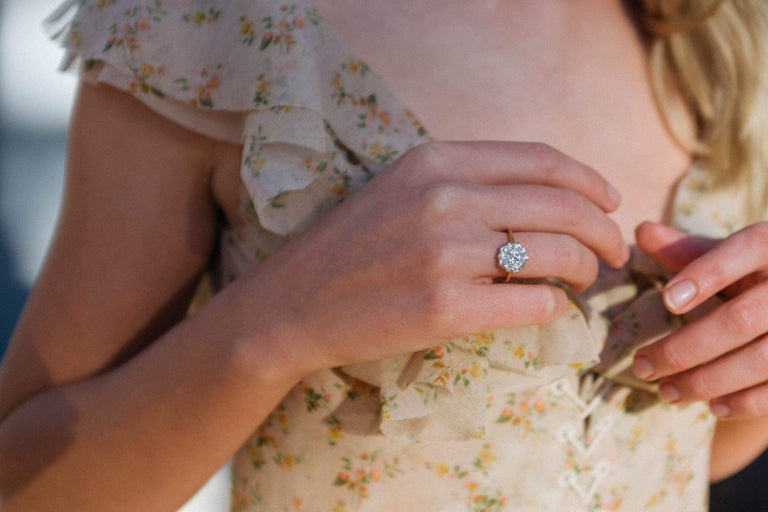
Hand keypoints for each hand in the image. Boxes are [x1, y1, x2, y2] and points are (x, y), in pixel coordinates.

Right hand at [250, 141, 627, 374]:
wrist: (294, 303)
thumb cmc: (351, 248)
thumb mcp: (402, 188)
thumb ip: (467, 180)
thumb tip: (548, 196)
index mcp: (436, 160)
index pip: (542, 160)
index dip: (590, 181)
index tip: (610, 202)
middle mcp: (445, 198)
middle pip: (563, 206)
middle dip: (605, 231)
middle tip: (614, 252)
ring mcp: (446, 254)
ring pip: (559, 253)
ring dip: (587, 269)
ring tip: (586, 280)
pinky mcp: (446, 308)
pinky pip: (536, 301)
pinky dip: (558, 305)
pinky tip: (551, 307)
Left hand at [633, 221, 767, 419]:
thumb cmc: (757, 274)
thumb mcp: (730, 257)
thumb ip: (687, 250)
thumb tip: (641, 231)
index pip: (744, 250)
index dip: (706, 274)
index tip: (667, 301)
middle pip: (740, 319)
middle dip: (684, 348)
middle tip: (641, 366)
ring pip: (760, 359)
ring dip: (706, 381)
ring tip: (665, 391)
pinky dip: (746, 402)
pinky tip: (713, 407)